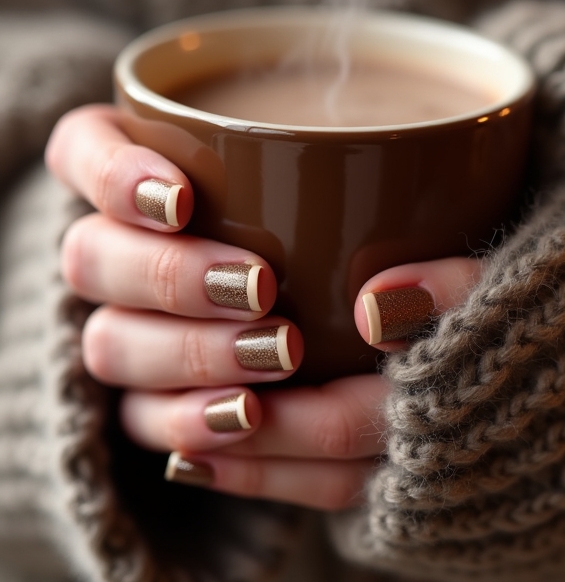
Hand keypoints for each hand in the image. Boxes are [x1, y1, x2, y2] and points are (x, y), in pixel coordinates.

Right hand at [46, 105, 479, 510]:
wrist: (419, 336)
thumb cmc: (431, 250)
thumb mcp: (458, 236)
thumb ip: (451, 262)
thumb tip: (383, 309)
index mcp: (167, 171)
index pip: (88, 148)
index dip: (113, 171)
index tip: (184, 198)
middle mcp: (139, 243)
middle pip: (92, 254)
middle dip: (167, 276)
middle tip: (258, 290)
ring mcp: (142, 322)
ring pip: (109, 343)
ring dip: (180, 358)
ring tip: (261, 382)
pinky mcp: (163, 395)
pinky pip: (145, 422)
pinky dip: (193, 429)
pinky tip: (240, 433)